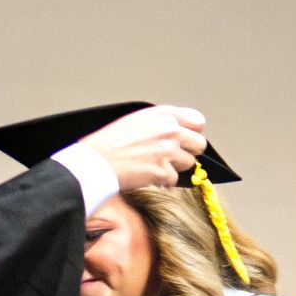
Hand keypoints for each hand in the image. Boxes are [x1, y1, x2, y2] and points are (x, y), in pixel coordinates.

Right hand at [79, 105, 207, 189]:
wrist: (96, 162)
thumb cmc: (110, 142)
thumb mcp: (138, 120)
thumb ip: (162, 123)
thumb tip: (178, 132)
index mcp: (164, 114)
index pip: (198, 122)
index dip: (192, 132)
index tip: (186, 139)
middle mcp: (170, 130)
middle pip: (199, 144)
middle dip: (187, 151)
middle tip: (171, 156)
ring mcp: (168, 151)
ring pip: (188, 163)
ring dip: (174, 167)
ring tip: (154, 165)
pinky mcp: (163, 171)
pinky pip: (173, 179)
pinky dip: (162, 181)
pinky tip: (146, 175)